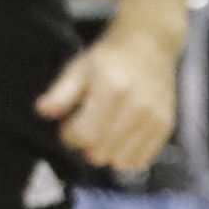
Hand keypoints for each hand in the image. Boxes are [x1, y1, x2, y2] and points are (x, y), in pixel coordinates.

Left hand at [35, 17, 178, 180]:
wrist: (149, 46)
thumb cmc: (109, 58)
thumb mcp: (78, 68)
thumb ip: (60, 92)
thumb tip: (43, 110)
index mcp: (113, 89)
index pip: (83, 135)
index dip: (69, 135)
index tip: (69, 124)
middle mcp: (137, 106)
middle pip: (100, 152)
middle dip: (86, 144)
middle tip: (87, 125)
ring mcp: (154, 118)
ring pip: (119, 161)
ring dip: (106, 152)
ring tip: (105, 130)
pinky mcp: (166, 127)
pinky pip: (140, 161)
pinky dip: (126, 155)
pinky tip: (121, 137)